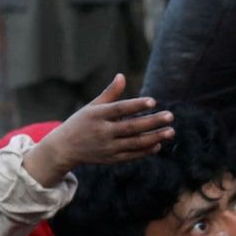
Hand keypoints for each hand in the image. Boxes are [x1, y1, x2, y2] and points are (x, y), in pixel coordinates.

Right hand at [22, 75, 173, 186]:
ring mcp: (108, 147)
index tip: (153, 101)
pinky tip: (159, 144)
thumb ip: (110, 94)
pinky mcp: (112, 159)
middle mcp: (103, 132)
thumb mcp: (92, 107)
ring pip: (135, 143)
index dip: (136, 105)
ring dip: (154, 138)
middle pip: (131, 127)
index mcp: (97, 115)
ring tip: (171, 131)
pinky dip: (146, 151)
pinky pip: (132, 155)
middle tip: (170, 116)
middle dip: (152, 122)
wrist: (65, 148)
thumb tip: (122, 76)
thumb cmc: (81, 122)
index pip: (120, 109)